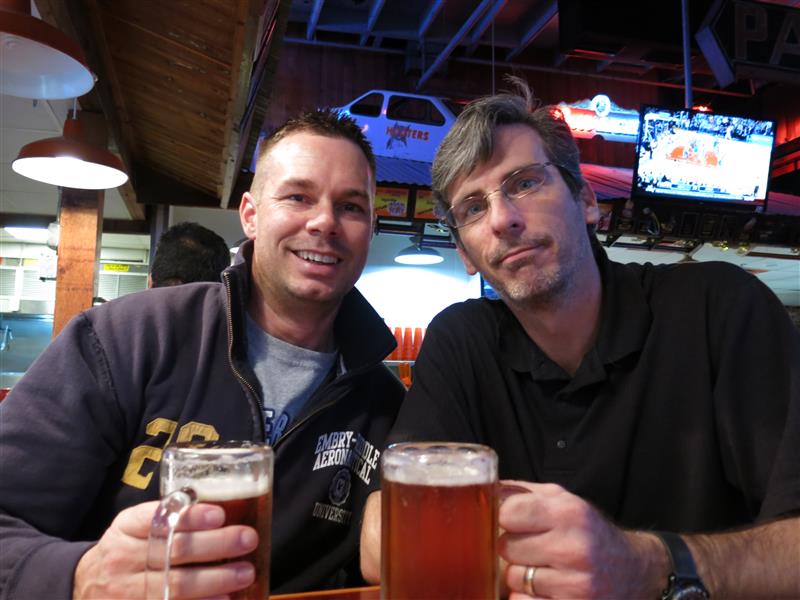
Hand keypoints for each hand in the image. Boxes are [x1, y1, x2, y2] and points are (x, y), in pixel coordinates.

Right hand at [73, 500, 259, 598]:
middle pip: (174, 552)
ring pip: (175, 586)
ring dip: (215, 580)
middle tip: (247, 539)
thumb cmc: (127, 549)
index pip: (158, 518)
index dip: (190, 517)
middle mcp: (124, 559)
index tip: (220, 514)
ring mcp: (126, 592)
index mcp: (127, 528)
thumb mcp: (135, 526)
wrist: (84, 586)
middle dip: (216, 545)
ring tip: (245, 572)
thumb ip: (168, 517)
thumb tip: (224, 507)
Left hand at [498, 481, 667, 598]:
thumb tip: (482, 489)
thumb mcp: (563, 501)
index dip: (503, 518)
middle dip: (511, 549)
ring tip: (541, 570)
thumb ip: (522, 493)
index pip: (508, 512)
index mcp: (569, 513)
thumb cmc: (588, 532)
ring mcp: (575, 585)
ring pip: (513, 579)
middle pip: (506, 548)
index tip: (511, 522)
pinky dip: (526, 599)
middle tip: (529, 549)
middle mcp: (574, 548)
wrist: (634, 571)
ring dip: (520, 576)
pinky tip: (545, 590)